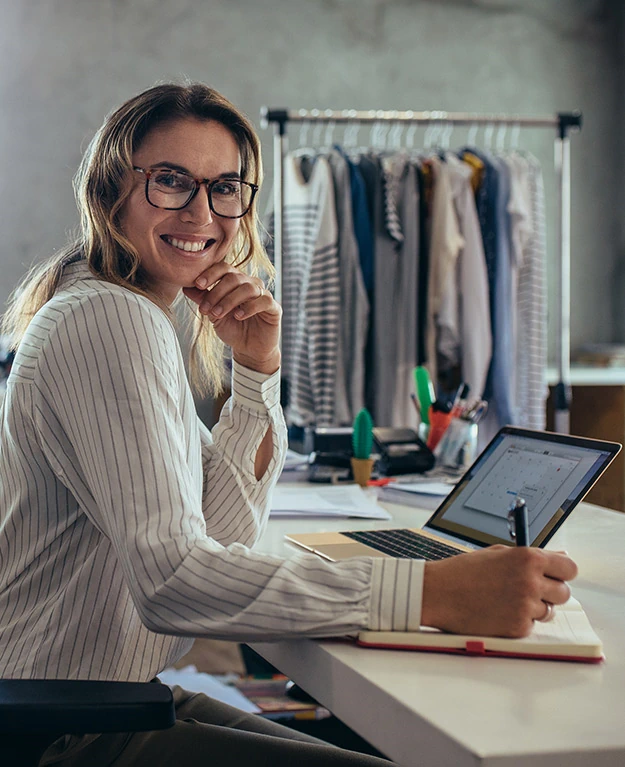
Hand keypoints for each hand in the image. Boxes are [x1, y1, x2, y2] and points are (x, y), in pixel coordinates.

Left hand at [183, 262, 280, 373]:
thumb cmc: (232, 329)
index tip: (197, 284)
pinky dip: (249, 307)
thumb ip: (203, 299)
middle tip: (205, 309)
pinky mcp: (274, 308)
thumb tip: (185, 286)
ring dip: (229, 301)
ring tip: (217, 315)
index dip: (211, 273)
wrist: (249, 350)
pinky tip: (238, 316)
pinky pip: (264, 301)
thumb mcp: (214, 314)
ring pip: (247, 288)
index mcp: (235, 282)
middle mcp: (250, 284)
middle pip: (234, 277)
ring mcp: (263, 295)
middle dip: (216, 292)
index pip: (224, 268)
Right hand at [421, 546, 577, 637]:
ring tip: (506, 600)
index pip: (569, 568)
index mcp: (528, 558)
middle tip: (528, 590)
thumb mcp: (498, 553)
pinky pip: (530, 626)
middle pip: (564, 592)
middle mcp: (531, 582)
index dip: (562, 573)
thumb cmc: (464, 571)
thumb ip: (530, 557)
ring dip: (533, 608)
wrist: (438, 592)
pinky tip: (498, 612)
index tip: (554, 576)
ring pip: (548, 611)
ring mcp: (525, 606)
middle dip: (549, 592)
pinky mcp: (517, 628)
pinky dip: (517, 621)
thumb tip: (560, 557)